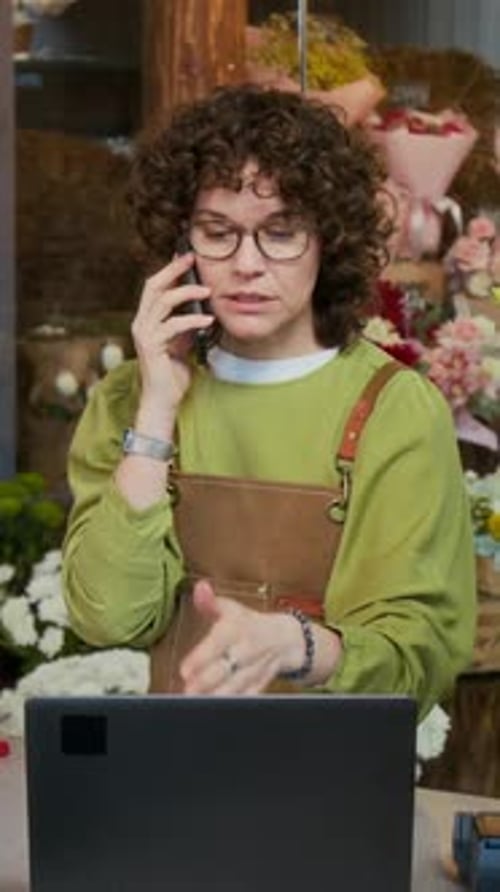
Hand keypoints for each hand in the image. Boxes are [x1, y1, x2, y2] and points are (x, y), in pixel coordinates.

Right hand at [131, 252, 213, 415]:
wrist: (163, 400)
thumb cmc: (172, 374)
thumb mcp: (183, 344)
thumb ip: (186, 326)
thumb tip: (200, 310)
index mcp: (147, 320)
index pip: (154, 287)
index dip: (169, 270)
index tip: (186, 256)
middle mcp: (141, 323)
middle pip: (153, 286)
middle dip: (173, 270)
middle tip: (192, 259)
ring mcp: (144, 334)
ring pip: (163, 302)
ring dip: (187, 293)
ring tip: (208, 292)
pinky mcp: (151, 346)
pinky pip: (173, 325)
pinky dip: (192, 320)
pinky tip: (208, 321)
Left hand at [179, 580, 305, 694]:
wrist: (287, 640)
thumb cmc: (250, 624)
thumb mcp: (232, 609)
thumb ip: (210, 602)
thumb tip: (200, 588)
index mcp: (238, 628)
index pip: (219, 642)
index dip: (202, 657)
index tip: (185, 670)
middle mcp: (247, 649)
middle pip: (227, 667)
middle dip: (206, 681)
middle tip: (187, 691)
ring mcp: (255, 669)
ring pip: (236, 686)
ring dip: (217, 696)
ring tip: (196, 703)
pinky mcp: (260, 685)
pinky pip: (248, 697)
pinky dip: (233, 705)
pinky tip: (215, 711)